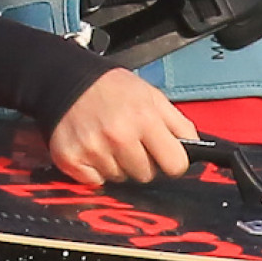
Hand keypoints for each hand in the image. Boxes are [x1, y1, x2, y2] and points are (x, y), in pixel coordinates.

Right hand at [49, 65, 194, 186]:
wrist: (65, 78)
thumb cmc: (111, 87)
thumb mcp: (152, 95)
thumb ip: (177, 123)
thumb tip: (196, 148)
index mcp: (144, 119)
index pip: (175, 164)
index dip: (172, 161)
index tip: (165, 156)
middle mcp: (119, 137)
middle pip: (146, 176)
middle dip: (143, 163)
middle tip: (131, 142)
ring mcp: (94, 150)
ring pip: (120, 179)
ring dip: (117, 165)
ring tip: (109, 142)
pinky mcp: (71, 159)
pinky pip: (95, 182)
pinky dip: (95, 170)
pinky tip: (93, 148)